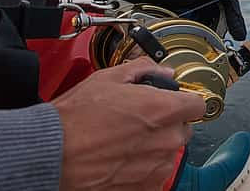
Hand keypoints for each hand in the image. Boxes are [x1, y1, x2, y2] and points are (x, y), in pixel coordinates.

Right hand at [51, 57, 204, 190]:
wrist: (51, 154)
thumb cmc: (75, 118)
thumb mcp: (108, 78)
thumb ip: (144, 71)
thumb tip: (163, 72)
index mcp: (163, 110)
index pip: (198, 104)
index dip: (186, 101)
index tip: (177, 102)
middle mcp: (167, 139)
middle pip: (184, 128)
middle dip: (168, 123)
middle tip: (140, 121)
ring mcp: (158, 165)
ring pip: (170, 151)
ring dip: (155, 146)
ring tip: (125, 141)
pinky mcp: (146, 186)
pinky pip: (155, 172)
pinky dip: (144, 166)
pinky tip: (121, 158)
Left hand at [120, 0, 246, 40]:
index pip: (229, 5)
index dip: (236, 19)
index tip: (239, 33)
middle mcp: (204, 0)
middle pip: (222, 17)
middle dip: (227, 29)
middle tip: (228, 42)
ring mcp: (194, 10)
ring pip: (210, 25)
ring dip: (214, 35)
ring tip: (216, 45)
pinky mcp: (184, 19)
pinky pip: (197, 30)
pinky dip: (201, 37)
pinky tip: (202, 43)